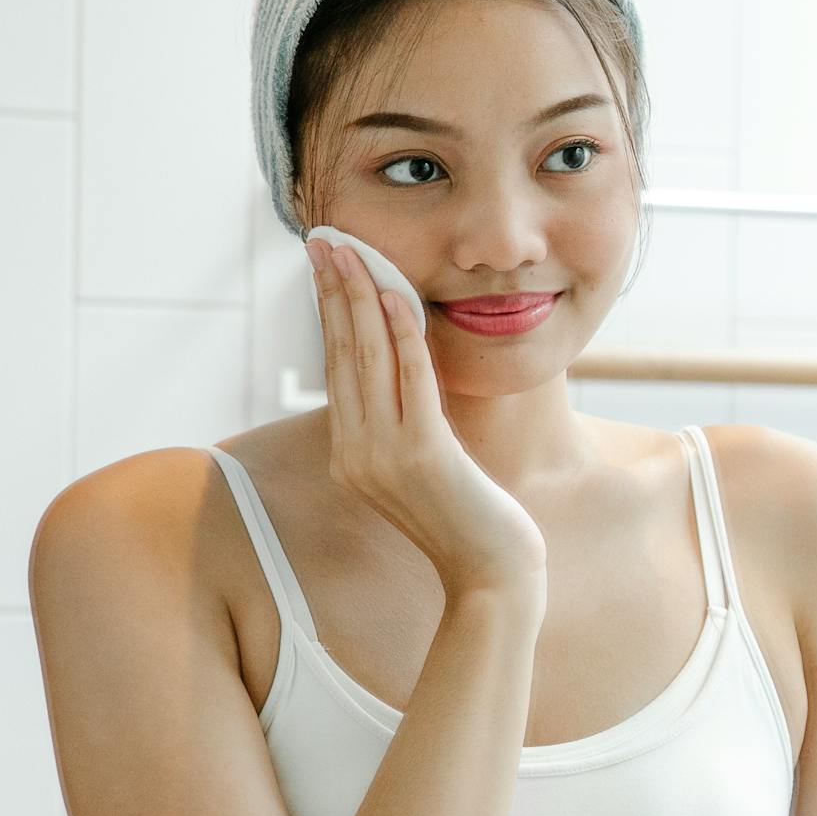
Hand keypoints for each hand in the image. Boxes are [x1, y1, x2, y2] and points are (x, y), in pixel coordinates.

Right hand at [308, 238, 546, 598]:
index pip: (336, 368)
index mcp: (350, 454)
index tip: (325, 264)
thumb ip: (404, 422)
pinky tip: (396, 296)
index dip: (329, 312)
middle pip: (340, 356)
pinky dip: (402, 337)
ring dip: (359, 300)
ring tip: (352, 253)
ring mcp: (384, 457)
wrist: (491, 574)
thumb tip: (401, 367)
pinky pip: (411, 383)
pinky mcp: (424, 457)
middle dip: (333, 292)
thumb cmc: (468, 518)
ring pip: (367, 361)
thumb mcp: (425, 464)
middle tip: (325, 240)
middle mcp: (355, 454)